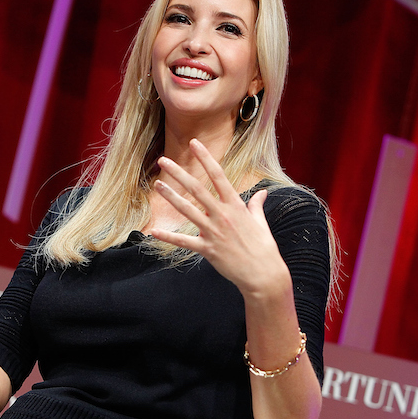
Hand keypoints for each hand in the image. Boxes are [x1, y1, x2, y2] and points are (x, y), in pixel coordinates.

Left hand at [148, 139, 290, 298]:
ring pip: (188, 210)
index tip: (195, 143)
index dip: (205, 158)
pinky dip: (169, 237)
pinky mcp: (208, 249)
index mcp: (236, 206)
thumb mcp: (261, 222)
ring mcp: (214, 232)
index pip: (218, 175)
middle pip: (197, 189)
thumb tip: (262, 192)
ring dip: (171, 197)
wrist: (263, 274)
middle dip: (179, 173)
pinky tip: (154, 231)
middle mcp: (222, 215)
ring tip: (157, 184)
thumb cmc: (264, 248)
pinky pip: (184, 242)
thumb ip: (256, 205)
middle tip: (163, 160)